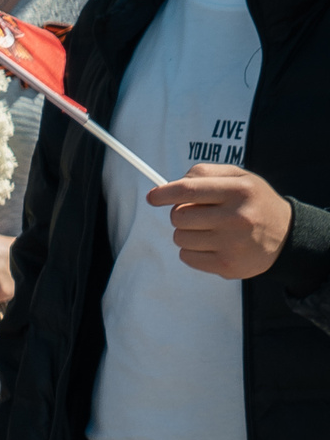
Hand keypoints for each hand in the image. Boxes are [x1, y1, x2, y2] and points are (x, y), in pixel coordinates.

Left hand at [148, 164, 292, 279]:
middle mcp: (236, 216)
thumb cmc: (253, 202)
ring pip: (179, 237)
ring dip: (186, 233)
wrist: (287, 236)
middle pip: (179, 216)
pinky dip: (192, 251)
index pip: (188, 190)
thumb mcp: (240, 177)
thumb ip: (204, 174)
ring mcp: (232, 243)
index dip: (164, 193)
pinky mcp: (227, 265)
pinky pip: (186, 257)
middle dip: (180, 214)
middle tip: (197, 214)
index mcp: (239, 190)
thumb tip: (166, 187)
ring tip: (209, 230)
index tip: (152, 197)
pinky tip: (212, 245)